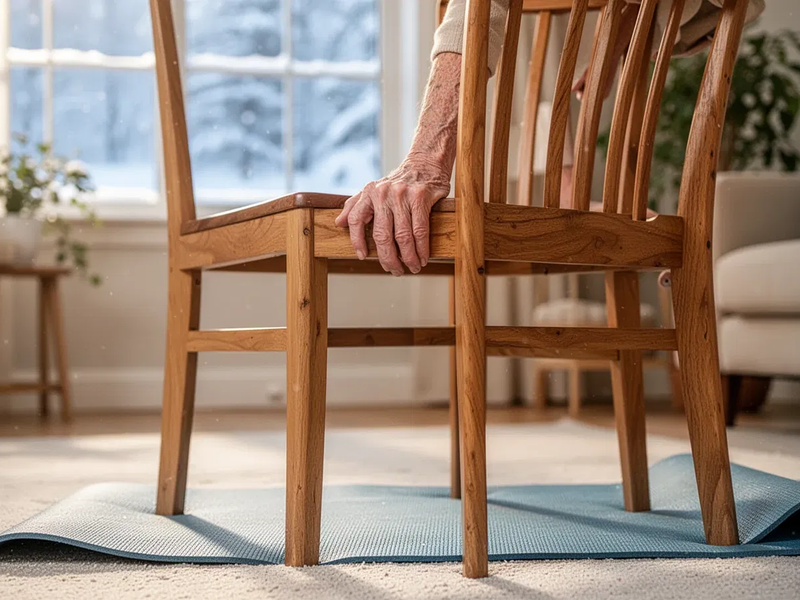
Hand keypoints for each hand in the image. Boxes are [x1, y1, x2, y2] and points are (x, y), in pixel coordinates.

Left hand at [334, 157, 450, 275]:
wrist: (426, 162)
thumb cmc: (400, 181)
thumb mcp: (374, 189)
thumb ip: (356, 205)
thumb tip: (339, 223)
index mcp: (369, 192)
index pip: (356, 220)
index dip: (357, 241)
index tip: (363, 257)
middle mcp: (383, 193)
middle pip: (382, 235)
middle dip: (389, 258)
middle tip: (394, 270)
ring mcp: (402, 195)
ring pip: (402, 236)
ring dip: (408, 257)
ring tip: (412, 267)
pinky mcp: (420, 198)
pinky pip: (419, 230)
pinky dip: (421, 248)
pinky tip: (423, 257)